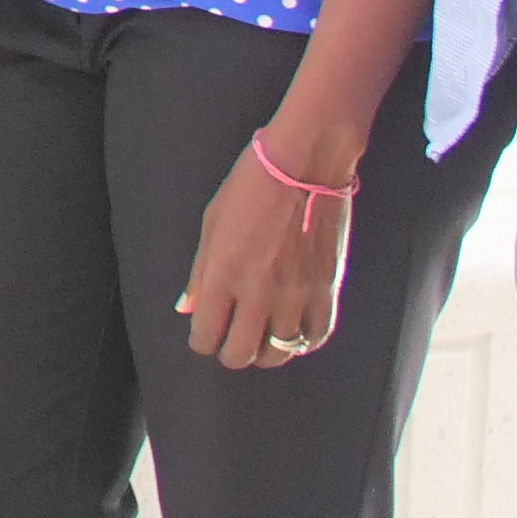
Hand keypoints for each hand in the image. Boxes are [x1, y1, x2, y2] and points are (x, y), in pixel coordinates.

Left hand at [177, 146, 351, 369]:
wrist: (304, 164)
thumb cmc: (252, 184)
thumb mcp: (212, 222)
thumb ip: (200, 272)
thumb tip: (189, 307)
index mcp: (224, 274)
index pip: (207, 334)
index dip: (202, 340)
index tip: (205, 335)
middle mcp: (259, 292)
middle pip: (241, 353)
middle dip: (231, 353)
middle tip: (231, 342)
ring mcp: (296, 294)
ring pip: (280, 353)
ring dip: (266, 352)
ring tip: (262, 340)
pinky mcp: (327, 289)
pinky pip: (317, 336)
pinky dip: (304, 343)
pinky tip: (294, 334)